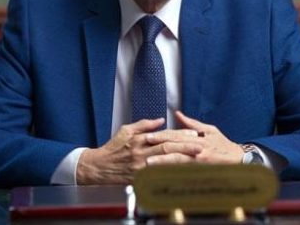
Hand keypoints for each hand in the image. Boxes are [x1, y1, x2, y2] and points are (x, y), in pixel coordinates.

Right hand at [76, 118, 201, 184]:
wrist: (99, 167)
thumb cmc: (113, 148)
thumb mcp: (126, 130)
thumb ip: (144, 124)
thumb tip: (160, 120)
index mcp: (139, 139)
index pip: (164, 135)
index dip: (179, 134)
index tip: (193, 134)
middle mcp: (141, 152)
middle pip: (167, 149)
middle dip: (185, 147)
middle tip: (200, 147)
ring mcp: (140, 167)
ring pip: (164, 162)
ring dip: (181, 160)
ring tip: (195, 159)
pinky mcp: (139, 178)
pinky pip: (157, 175)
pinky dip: (170, 173)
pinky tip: (181, 172)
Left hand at [145, 111, 244, 165]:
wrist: (239, 160)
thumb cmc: (224, 145)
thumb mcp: (210, 130)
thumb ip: (192, 123)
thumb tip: (178, 114)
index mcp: (198, 139)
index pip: (176, 136)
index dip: (162, 136)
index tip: (149, 136)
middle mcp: (198, 150)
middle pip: (174, 148)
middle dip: (158, 148)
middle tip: (144, 150)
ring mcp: (199, 163)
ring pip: (177, 162)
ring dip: (162, 163)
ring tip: (149, 164)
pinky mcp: (200, 172)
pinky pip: (184, 173)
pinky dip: (172, 173)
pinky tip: (161, 174)